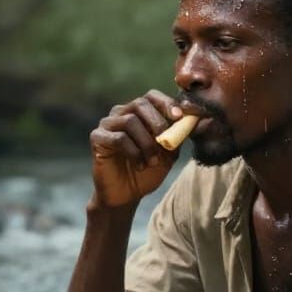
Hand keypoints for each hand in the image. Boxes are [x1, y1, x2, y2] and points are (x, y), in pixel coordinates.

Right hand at [90, 90, 182, 208]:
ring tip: (152, 162)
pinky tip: (139, 165)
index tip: (179, 117)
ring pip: (130, 121)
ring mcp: (107, 124)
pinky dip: (134, 152)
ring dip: (146, 143)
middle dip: (157, 122)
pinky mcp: (97, 138)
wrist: (127, 194)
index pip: (152, 96)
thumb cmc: (147, 172)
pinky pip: (119, 138)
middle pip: (140, 104)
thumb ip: (177, 136)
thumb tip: (194, 121)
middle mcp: (121, 113)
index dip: (166, 103)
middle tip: (165, 141)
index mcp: (139, 113)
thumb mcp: (168, 153)